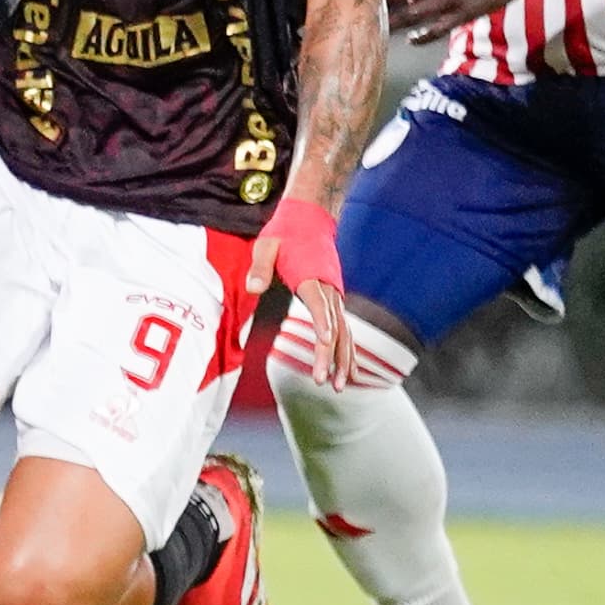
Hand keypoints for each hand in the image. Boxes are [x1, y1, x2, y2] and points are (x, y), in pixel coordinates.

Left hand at [244, 195, 355, 388]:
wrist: (310, 217)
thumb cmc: (285, 232)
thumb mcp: (266, 244)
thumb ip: (260, 267)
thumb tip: (252, 288)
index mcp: (311, 276)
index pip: (318, 303)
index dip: (322, 322)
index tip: (324, 343)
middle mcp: (329, 289)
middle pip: (334, 327)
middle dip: (331, 356)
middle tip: (325, 382)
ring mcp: (336, 296)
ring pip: (345, 333)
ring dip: (344, 361)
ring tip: (339, 388)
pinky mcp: (336, 301)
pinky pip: (346, 331)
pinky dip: (350, 353)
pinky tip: (352, 375)